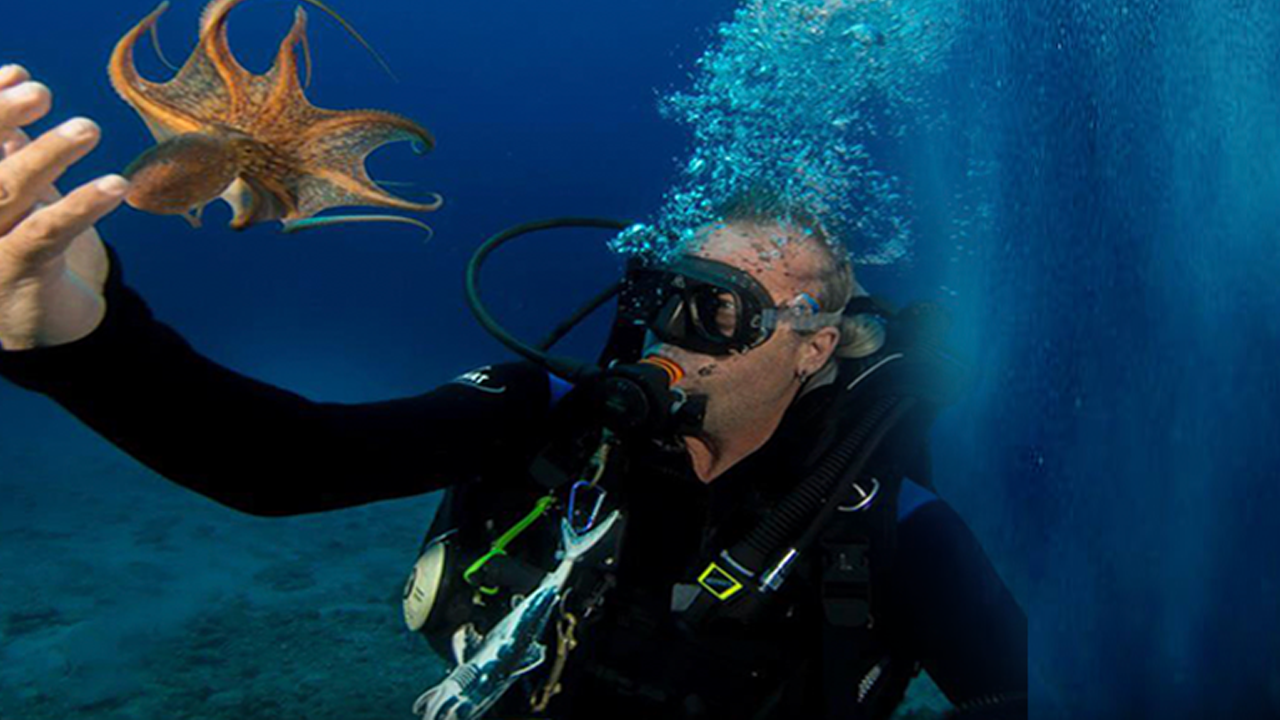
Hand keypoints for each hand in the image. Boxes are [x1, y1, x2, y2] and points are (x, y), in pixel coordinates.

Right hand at [0, 64, 129, 350]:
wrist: (34, 323)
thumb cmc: (23, 243)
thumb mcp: (16, 192)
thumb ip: (10, 148)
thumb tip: (16, 86)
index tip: (18, 73)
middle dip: (0, 117)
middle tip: (42, 92)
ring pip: (6, 190)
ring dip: (48, 154)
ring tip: (88, 127)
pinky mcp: (15, 274)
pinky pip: (46, 232)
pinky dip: (81, 204)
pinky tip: (115, 185)